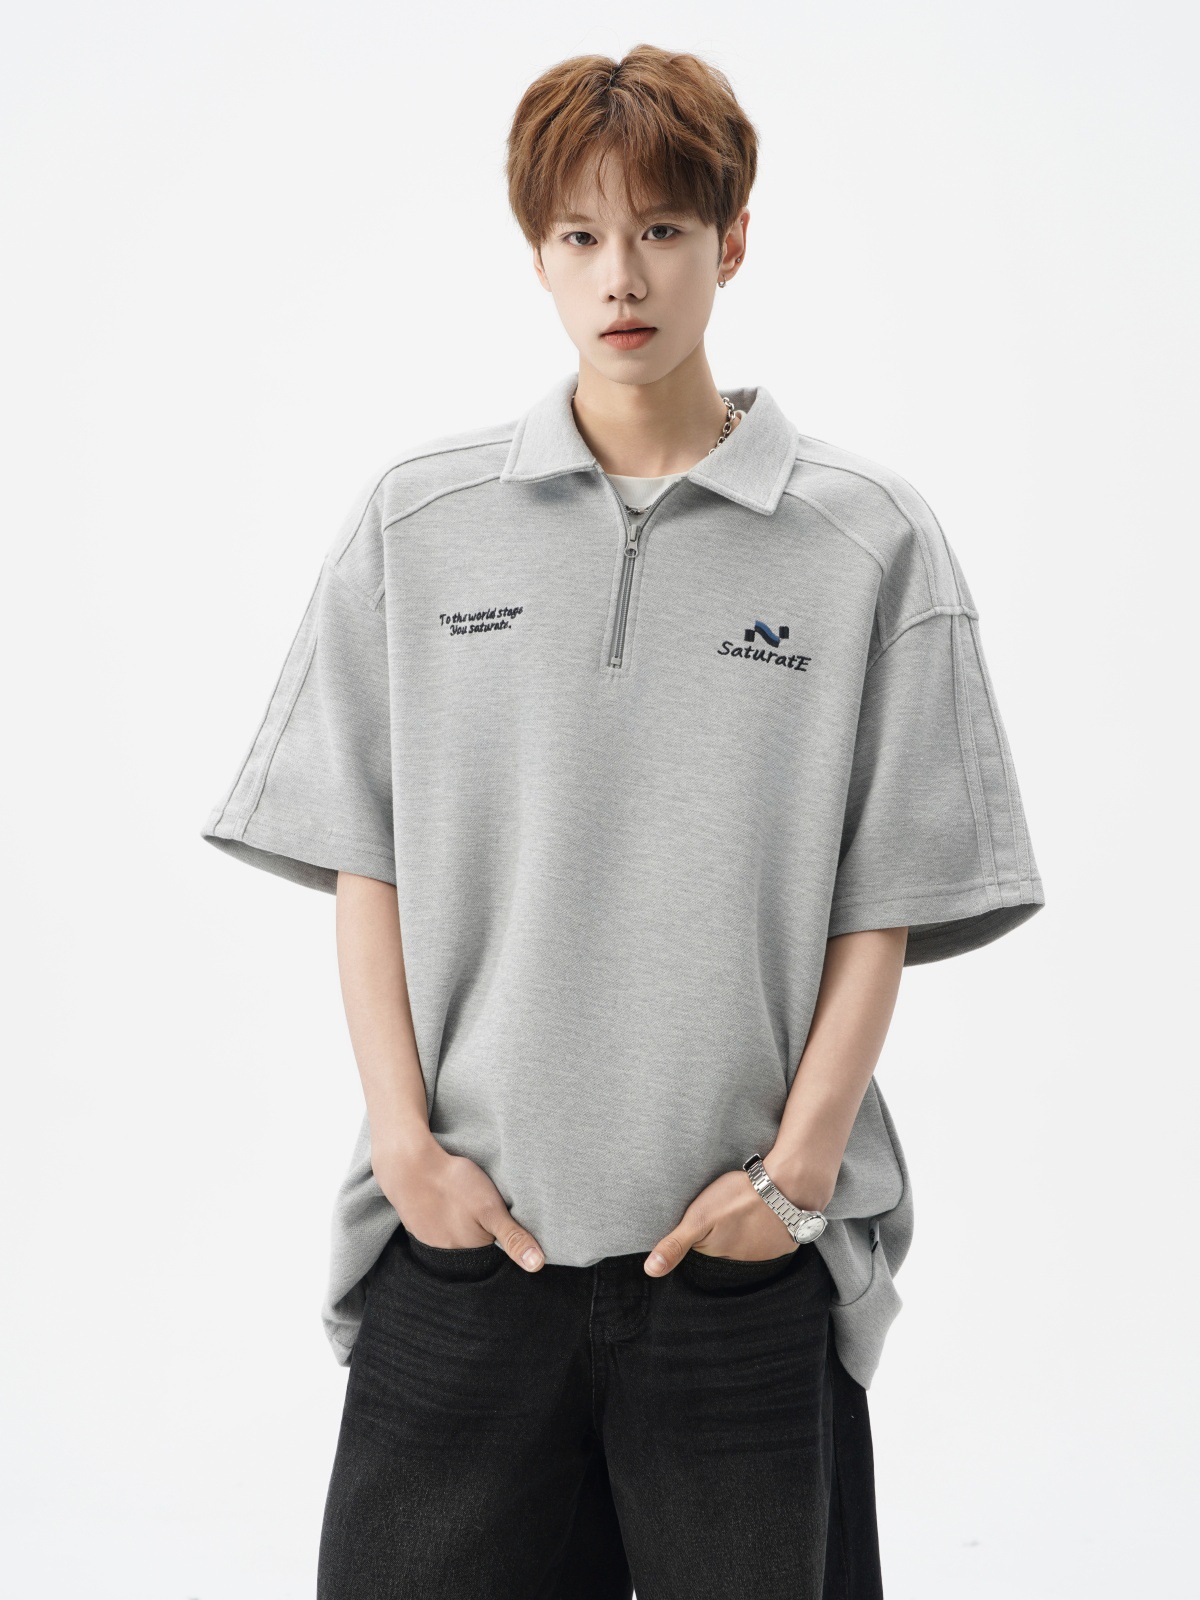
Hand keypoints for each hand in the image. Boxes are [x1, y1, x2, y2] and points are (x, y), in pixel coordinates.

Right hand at [372, 1133, 545, 1271]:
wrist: (408, 1167)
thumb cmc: (453, 1185)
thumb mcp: (490, 1208)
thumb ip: (513, 1237)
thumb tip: (537, 1266)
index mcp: (471, 1252)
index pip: (497, 1255)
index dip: (504, 1237)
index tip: (504, 1218)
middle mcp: (450, 1255)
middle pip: (477, 1249)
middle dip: (484, 1234)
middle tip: (483, 1207)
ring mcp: (432, 1242)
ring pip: (458, 1239)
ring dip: (464, 1227)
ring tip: (466, 1205)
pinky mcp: (420, 1228)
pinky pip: (441, 1230)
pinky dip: (448, 1220)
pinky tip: (449, 1204)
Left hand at [643, 1161, 832, 1276]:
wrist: (788, 1186)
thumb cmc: (739, 1198)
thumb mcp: (698, 1218)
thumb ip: (675, 1244)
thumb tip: (650, 1272)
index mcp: (717, 1254)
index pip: (702, 1248)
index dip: (700, 1231)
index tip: (704, 1217)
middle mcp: (742, 1261)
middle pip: (725, 1246)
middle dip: (724, 1232)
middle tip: (725, 1208)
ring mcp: (766, 1253)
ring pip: (748, 1242)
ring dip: (746, 1229)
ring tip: (743, 1207)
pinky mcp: (785, 1242)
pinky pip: (770, 1238)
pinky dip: (766, 1226)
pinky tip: (764, 1210)